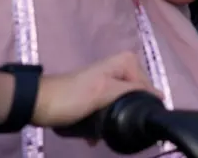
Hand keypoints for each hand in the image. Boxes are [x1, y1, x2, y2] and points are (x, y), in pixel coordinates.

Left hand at [32, 52, 155, 128]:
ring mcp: (110, 80)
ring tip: (103, 134)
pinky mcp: (100, 93)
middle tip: (117, 128)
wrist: (38, 104)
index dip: (143, 106)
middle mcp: (121, 67)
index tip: (136, 123)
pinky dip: (105, 122)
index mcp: (126, 61)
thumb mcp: (106, 92)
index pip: (149, 87)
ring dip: (115, 120)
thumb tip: (159, 98)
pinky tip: (95, 136)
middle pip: (137, 96)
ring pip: (124, 104)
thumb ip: (133, 91)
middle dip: (127, 114)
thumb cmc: (72, 97)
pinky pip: (112, 109)